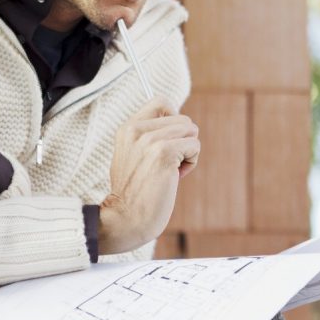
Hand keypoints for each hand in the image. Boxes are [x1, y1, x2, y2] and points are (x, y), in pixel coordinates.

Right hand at [99, 97, 199, 254]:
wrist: (125, 218)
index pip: (161, 101)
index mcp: (128, 128)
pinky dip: (191, 163)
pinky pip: (194, 146)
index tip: (169, 140)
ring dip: (187, 152)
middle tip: (167, 164)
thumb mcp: (131, 155)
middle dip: (182, 141)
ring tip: (169, 171)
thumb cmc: (133, 193)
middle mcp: (137, 129)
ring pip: (191, 131)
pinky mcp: (163, 153)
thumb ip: (147, 136)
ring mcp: (150, 140)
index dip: (174, 118)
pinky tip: (174, 177)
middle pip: (182, 119)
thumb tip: (180, 124)